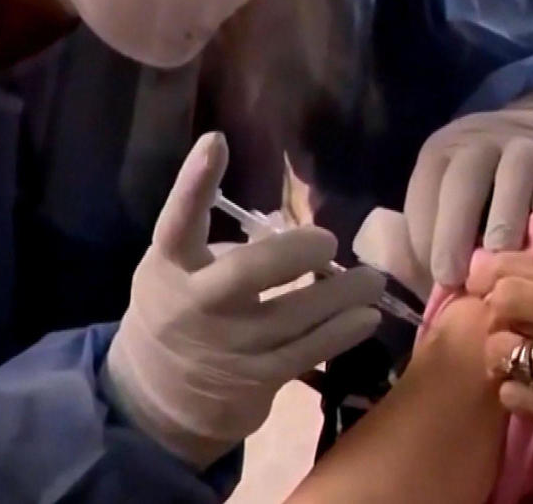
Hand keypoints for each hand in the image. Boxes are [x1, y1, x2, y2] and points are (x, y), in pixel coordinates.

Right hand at [102, 132, 384, 468]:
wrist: (159, 392)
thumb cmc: (179, 311)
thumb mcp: (180, 272)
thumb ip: (224, 246)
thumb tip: (290, 224)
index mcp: (171, 267)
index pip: (178, 220)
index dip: (195, 182)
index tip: (216, 141)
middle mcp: (196, 304)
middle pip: (247, 273)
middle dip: (296, 252)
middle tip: (328, 243)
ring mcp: (229, 345)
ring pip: (293, 316)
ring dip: (342, 294)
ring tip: (372, 279)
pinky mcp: (256, 377)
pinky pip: (309, 351)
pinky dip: (343, 332)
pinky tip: (366, 316)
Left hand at [404, 89, 532, 286]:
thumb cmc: (494, 191)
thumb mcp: (454, 202)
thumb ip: (432, 238)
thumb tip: (422, 283)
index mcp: (445, 152)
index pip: (427, 187)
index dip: (426, 232)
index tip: (438, 277)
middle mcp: (483, 140)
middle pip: (465, 175)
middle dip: (456, 227)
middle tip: (460, 275)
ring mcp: (529, 139)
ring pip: (516, 167)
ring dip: (508, 212)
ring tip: (504, 253)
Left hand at [469, 253, 532, 491]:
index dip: (502, 265)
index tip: (486, 271)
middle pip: (508, 298)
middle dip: (494, 301)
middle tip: (496, 311)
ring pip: (502, 348)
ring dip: (502, 348)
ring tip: (515, 352)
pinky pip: (514, 395)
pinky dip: (514, 390)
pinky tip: (529, 388)